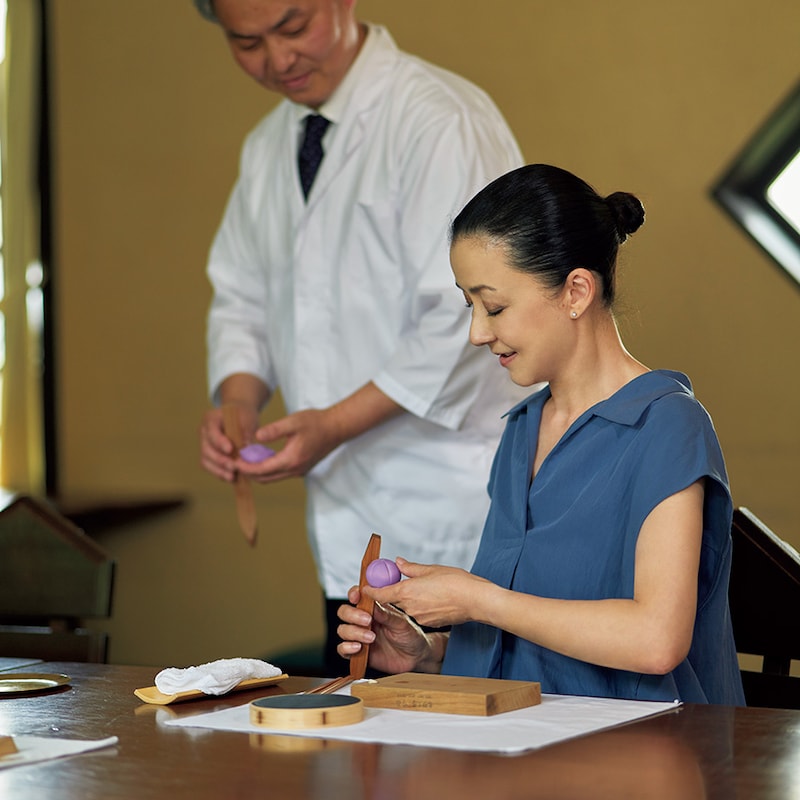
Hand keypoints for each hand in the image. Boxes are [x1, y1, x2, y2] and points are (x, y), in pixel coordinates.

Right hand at [199, 404, 259, 481]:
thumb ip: (246, 432)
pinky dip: (220, 473)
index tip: (230, 450)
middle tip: (234, 467)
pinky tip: (232, 478)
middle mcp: (204, 432)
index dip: (219, 442)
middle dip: (220, 460)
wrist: (240, 416)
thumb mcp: (248, 419)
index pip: (212, 431)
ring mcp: (204, 444)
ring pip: (206, 461)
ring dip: (218, 470)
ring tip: (232, 477)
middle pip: (207, 449)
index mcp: (211, 418)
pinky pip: (210, 467)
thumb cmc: (243, 415)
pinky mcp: (209, 456)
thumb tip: (246, 449)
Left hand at [239, 407, 342, 482]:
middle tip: (235, 462)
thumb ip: (274, 429)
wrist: (336, 428)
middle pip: (265, 478)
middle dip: (248, 473)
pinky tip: (262, 458)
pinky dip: (268, 469)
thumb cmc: (316, 423)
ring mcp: (299, 471)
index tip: (233, 461)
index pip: (262, 469)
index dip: (245, 467)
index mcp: (291, 459)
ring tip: (246, 460)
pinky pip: (280, 474)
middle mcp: (295, 469)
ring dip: (258, 472)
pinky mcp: (301, 468)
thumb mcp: (293, 421)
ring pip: (272, 478)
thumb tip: (256, 437)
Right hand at [336, 586, 443, 674]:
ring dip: (354, 632)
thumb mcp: (401, 622)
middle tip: (368, 620)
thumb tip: (372, 600)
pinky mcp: (357, 652)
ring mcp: (359, 636)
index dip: (353, 594)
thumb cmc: (410, 635)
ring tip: (371, 638)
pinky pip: (342, 649)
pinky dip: (346, 647)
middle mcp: (363, 620)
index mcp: (374, 608)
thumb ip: (386, 613)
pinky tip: (358, 648)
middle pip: (344, 612)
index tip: (356, 597)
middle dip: (352, 615)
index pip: (357, 596)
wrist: (415, 657)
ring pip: (342, 630)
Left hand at [367, 558, 491, 628]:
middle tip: (400, 581)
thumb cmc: (456, 583)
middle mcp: (410, 607)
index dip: (370, 591)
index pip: (379, 594)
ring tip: (425, 588)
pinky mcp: (430, 623)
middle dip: (395, 591)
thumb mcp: (431, 569)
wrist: (475, 601)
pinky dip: (422, 606)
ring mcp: (420, 617)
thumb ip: (410, 568)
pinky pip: (420, 613)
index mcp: (406, 591)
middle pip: (394, 600)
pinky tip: (434, 598)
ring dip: (411, 598)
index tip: (366, 587)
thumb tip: (398, 563)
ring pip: (408, 606)